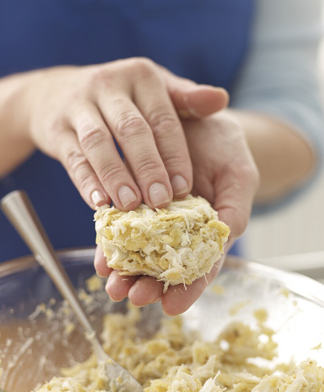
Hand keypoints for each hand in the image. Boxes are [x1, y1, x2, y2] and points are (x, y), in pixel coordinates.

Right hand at [22, 58, 227, 209]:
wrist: (57, 92)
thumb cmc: (119, 95)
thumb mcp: (153, 88)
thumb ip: (185, 98)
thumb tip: (221, 99)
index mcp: (141, 76)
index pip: (162, 118)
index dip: (174, 154)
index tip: (184, 187)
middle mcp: (109, 85)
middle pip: (131, 129)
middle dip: (147, 167)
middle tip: (161, 201)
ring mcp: (79, 105)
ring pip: (99, 143)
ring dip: (115, 175)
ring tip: (131, 205)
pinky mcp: (56, 128)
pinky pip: (73, 157)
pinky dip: (86, 182)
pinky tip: (99, 204)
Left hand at [95, 110, 258, 314]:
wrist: (200, 120)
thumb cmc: (227, 150)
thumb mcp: (239, 175)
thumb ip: (236, 208)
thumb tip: (229, 234)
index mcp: (207, 228)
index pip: (201, 264)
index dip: (189, 287)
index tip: (172, 307)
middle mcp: (177, 227)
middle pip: (164, 262)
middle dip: (148, 282)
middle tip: (134, 295)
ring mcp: (152, 213)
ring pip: (138, 247)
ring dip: (125, 267)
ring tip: (112, 284)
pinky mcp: (132, 194)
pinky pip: (119, 219)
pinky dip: (111, 237)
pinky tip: (102, 253)